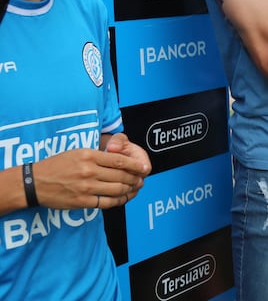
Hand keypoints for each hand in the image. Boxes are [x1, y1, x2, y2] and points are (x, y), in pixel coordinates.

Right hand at [33, 134, 151, 209]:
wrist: (34, 183)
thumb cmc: (57, 165)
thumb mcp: (77, 152)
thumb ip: (97, 155)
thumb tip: (119, 158)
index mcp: (88, 155)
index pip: (119, 160)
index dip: (135, 165)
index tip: (144, 167)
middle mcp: (88, 171)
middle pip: (121, 175)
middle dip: (135, 178)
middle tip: (142, 179)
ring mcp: (86, 187)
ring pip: (117, 189)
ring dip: (130, 190)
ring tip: (135, 188)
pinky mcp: (82, 201)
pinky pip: (106, 202)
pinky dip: (118, 201)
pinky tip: (123, 199)